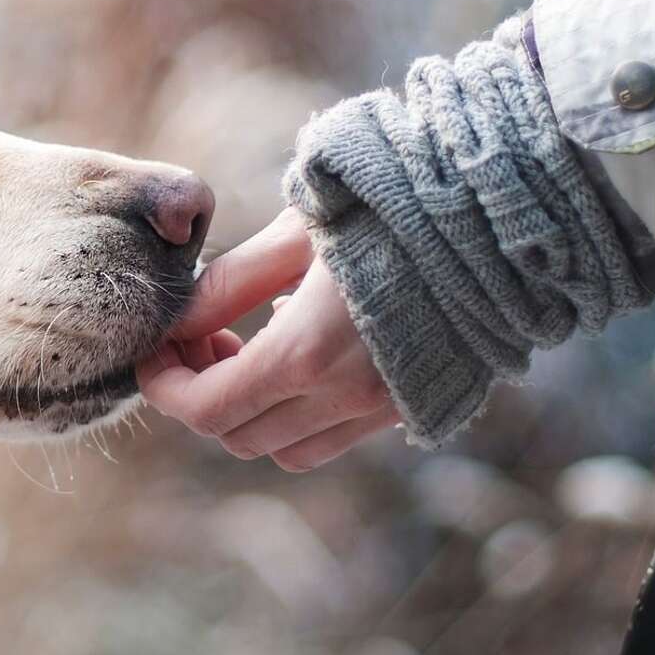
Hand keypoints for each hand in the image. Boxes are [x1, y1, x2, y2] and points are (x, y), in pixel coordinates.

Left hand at [139, 208, 399, 469]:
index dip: (164, 386)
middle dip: (201, 394)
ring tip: (246, 346)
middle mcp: (345, 397)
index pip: (205, 408)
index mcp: (307, 353)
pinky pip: (332, 438)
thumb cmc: (392, 205)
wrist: (501, 215)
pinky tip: (301, 352)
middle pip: (237, 436)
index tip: (153, 351)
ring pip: (284, 449)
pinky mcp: (411, 405)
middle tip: (201, 337)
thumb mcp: (296, 232)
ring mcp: (383, 408)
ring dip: (249, 412)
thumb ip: (229, 284)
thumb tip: (176, 321)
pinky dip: (297, 415)